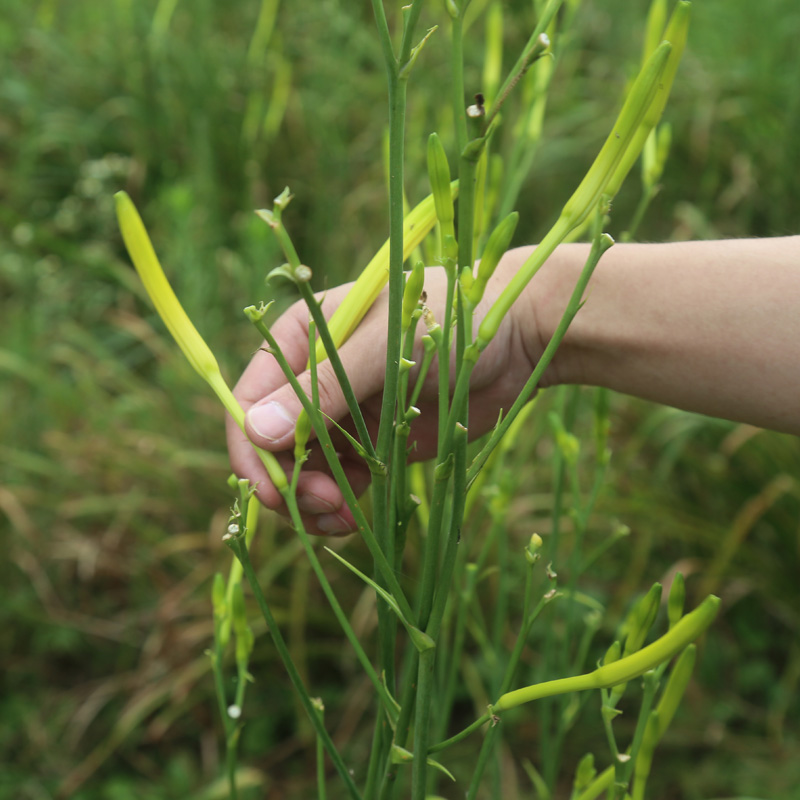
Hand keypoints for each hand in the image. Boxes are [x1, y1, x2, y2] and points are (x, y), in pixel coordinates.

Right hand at [226, 249, 560, 535]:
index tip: (276, 491)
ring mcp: (340, 415)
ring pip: (301, 471)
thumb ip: (324, 389)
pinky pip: (337, 482)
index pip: (248, 402)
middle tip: (327, 504)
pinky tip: (354, 519)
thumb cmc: (447, 322)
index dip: (251, 452)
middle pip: (270, 446)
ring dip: (311, 503)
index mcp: (299, 341)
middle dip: (289, 483)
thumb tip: (255, 431)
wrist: (513, 339)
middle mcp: (311, 380)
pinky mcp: (371, 443)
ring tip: (343, 519)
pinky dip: (337, 506)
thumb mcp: (384, 349)